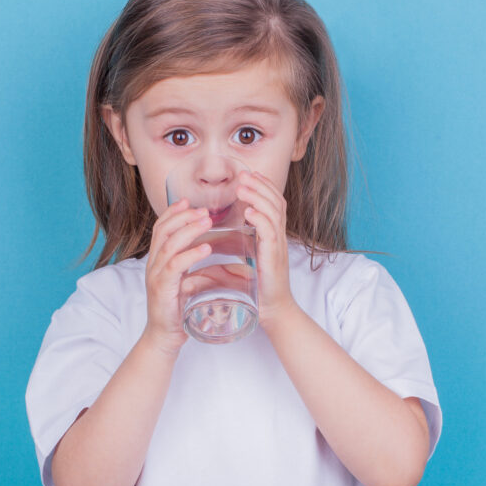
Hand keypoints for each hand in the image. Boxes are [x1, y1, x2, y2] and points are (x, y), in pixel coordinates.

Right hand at [141, 198, 212, 355]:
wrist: (164, 337)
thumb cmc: (176, 309)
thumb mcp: (182, 281)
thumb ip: (189, 265)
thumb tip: (209, 248)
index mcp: (156, 261)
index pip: (160, 228)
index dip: (172, 213)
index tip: (187, 201)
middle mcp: (153, 265)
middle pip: (163, 231)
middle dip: (183, 217)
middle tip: (203, 210)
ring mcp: (156, 277)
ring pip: (169, 245)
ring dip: (189, 230)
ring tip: (207, 221)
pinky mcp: (162, 289)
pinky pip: (175, 266)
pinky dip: (191, 254)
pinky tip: (206, 248)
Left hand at [236, 170, 298, 328]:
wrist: (272, 311)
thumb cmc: (257, 288)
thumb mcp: (241, 261)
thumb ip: (229, 248)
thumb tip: (207, 239)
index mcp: (272, 236)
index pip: (273, 203)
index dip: (263, 186)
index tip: (249, 175)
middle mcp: (278, 237)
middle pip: (276, 201)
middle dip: (260, 185)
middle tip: (244, 174)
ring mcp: (277, 246)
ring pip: (274, 212)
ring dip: (258, 196)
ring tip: (243, 187)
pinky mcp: (274, 258)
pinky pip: (270, 233)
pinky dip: (260, 219)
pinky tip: (249, 212)